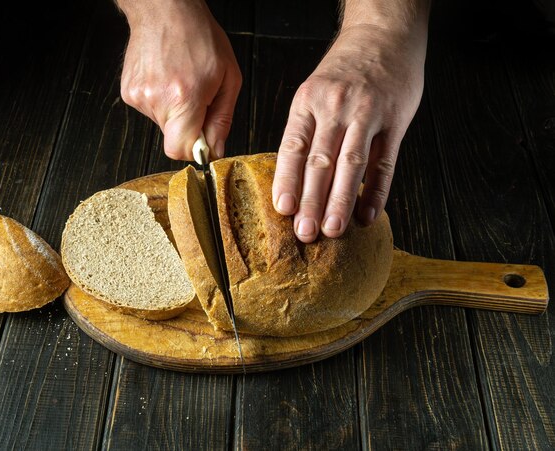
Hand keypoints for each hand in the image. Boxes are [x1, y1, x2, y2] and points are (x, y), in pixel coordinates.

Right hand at [118, 0, 241, 159]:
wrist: (165, 10)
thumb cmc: (200, 37)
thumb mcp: (228, 78)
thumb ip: (222, 120)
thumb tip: (215, 150)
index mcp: (183, 98)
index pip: (180, 150)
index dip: (195, 150)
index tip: (204, 140)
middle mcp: (156, 100)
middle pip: (173, 138)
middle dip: (189, 126)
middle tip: (198, 99)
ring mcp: (138, 97)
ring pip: (163, 124)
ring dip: (175, 111)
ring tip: (181, 83)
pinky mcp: (128, 93)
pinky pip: (151, 110)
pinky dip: (161, 101)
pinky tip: (167, 79)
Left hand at [272, 17, 428, 242]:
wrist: (383, 34)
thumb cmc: (344, 70)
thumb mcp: (314, 92)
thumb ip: (307, 131)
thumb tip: (294, 180)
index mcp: (308, 102)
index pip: (293, 148)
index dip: (287, 180)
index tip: (283, 209)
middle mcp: (336, 107)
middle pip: (321, 162)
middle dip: (312, 201)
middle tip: (305, 232)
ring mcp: (367, 113)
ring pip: (351, 164)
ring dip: (341, 201)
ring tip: (333, 229)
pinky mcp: (395, 120)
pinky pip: (385, 162)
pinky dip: (376, 191)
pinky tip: (368, 214)